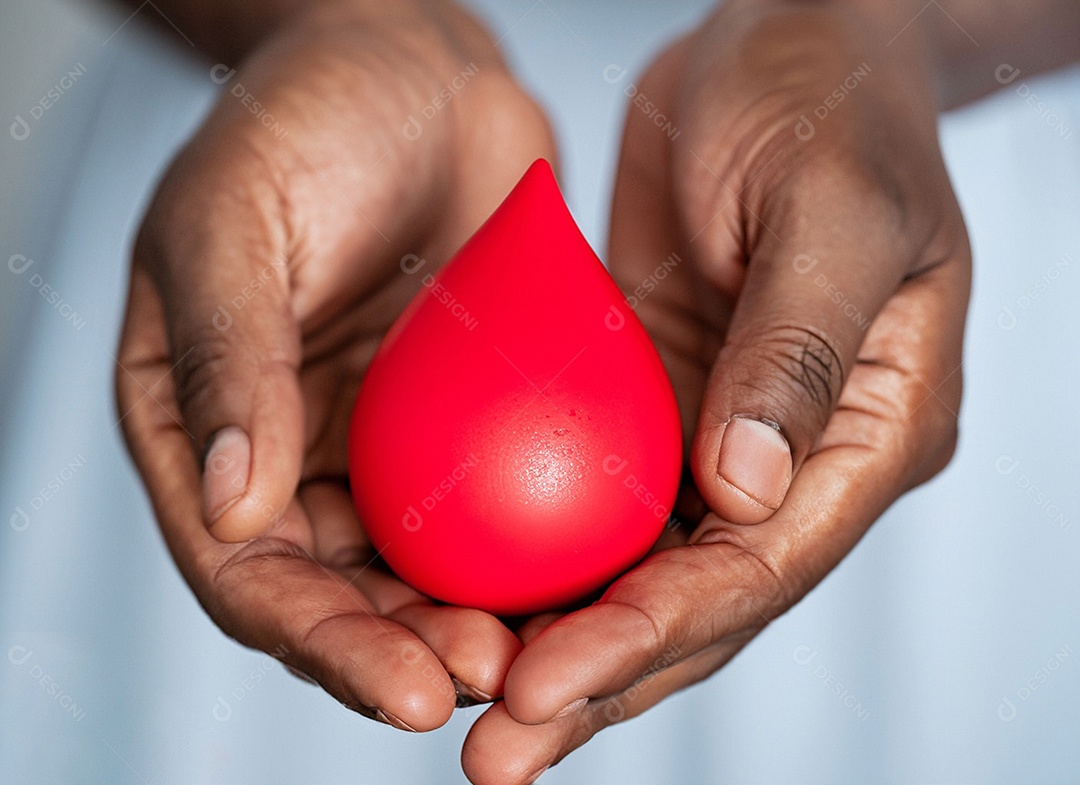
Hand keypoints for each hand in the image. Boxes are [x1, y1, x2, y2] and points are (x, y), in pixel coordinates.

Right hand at [116, 0, 555, 729]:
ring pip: (428, 567)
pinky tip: (596, 576)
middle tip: (496, 683)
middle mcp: (291, 456)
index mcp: (203, 433)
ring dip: (484, 621)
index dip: (323, 644)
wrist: (409, 61)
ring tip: (554, 657)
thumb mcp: (233, 223)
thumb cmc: (300, 119)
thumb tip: (233, 511)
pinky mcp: (463, 417)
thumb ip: (228, 362)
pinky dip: (538, 548)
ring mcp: (382, 442)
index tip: (411, 688)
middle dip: (414, 656)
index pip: (251, 574)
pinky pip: (500, 499)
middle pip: (346, 596)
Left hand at [461, 1, 969, 779]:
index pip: (758, 568)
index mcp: (870, 436)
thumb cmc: (833, 105)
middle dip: (595, 682)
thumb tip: (739, 496)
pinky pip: (593, 500)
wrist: (788, 43)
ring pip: (638, 571)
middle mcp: (793, 460)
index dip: (654, 636)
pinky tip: (466, 596)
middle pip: (695, 603)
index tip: (548, 689)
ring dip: (557, 642)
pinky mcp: (657, 401)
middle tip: (494, 754)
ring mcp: (722, 437)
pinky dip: (537, 556)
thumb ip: (797, 352)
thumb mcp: (834, 210)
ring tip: (467, 710)